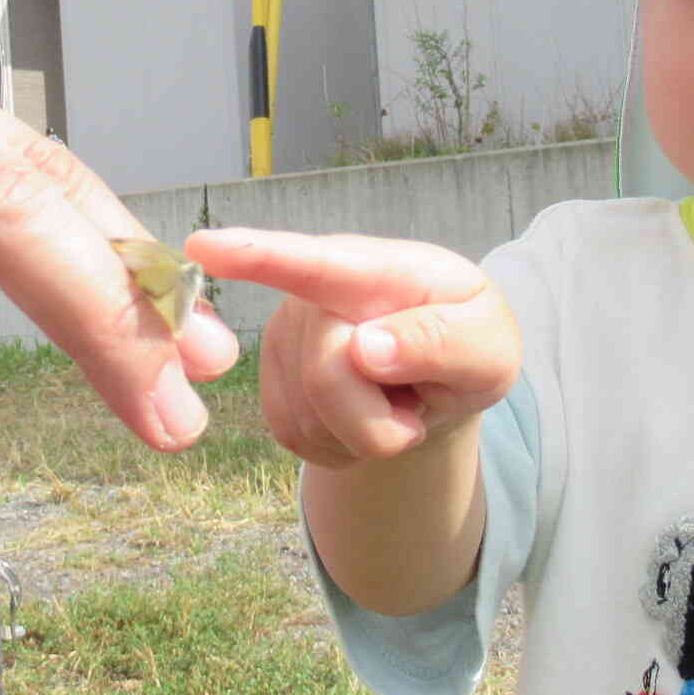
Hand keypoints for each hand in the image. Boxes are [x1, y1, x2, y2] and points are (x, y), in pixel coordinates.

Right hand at [186, 228, 517, 468]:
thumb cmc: (468, 346)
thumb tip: (365, 349)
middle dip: (381, 414)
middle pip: (326, 373)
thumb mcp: (490, 347)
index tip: (203, 247)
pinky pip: (299, 439)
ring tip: (393, 399)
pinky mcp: (272, 389)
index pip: (314, 261)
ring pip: (311, 417)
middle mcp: (316, 295)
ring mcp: (287, 340)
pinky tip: (364, 417)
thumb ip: (444, 343)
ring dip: (368, 433)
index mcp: (376, 268)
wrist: (442, 381)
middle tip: (419, 398)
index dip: (257, 254)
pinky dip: (345, 447)